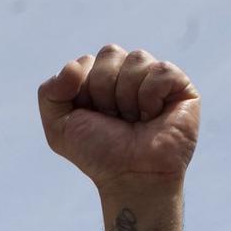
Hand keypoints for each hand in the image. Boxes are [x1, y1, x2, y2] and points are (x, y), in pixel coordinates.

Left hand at [38, 47, 198, 195]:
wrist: (132, 178)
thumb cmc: (99, 154)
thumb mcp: (59, 128)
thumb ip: (49, 92)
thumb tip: (75, 66)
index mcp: (100, 80)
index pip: (86, 62)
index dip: (84, 92)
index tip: (93, 119)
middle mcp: (128, 75)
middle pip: (110, 53)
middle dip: (104, 91)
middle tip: (115, 120)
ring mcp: (155, 79)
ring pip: (136, 58)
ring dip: (127, 97)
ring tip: (135, 120)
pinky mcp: (180, 86)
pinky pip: (160, 70)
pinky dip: (150, 97)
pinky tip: (153, 117)